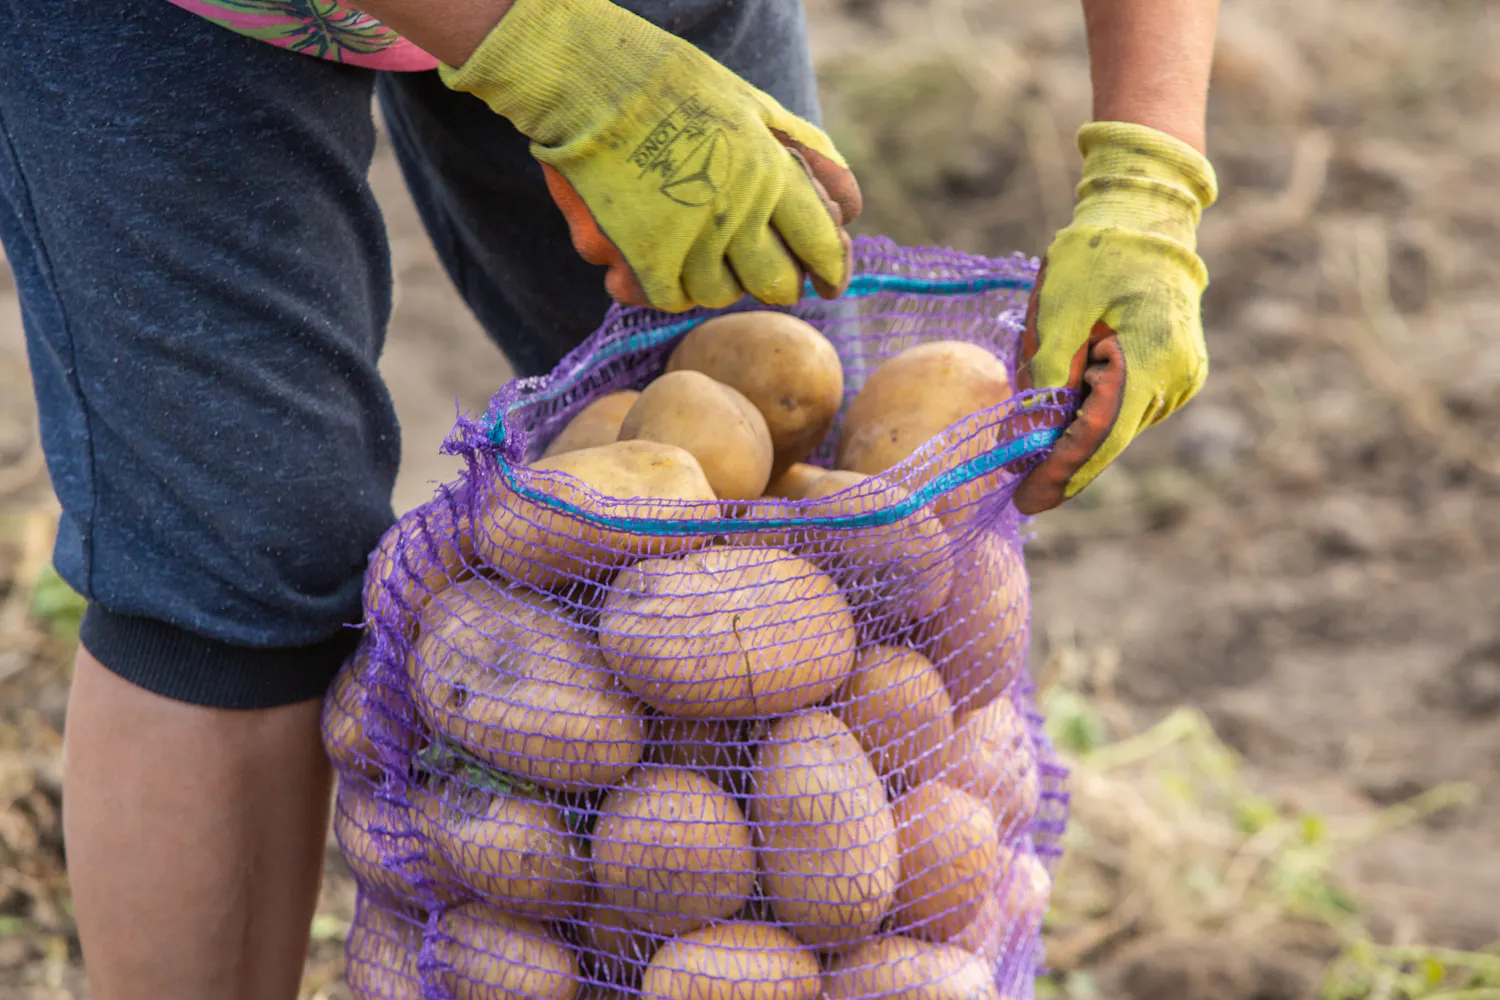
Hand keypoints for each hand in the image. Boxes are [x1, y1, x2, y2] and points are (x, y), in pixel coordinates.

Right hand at [437, 0, 861, 312]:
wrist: (587, 81)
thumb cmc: (675, 88)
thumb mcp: (756, 107)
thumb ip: (808, 159)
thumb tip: (848, 210)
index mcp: (770, 170)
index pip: (821, 243)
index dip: (831, 266)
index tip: (828, 278)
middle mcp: (735, 212)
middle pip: (777, 285)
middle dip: (774, 277)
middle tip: (758, 261)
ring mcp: (687, 242)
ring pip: (722, 295)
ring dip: (717, 277)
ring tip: (698, 240)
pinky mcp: (642, 262)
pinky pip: (672, 299)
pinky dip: (670, 283)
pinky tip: (660, 250)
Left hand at [1012, 121, 1218, 514]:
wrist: (1146, 218)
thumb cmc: (1096, 255)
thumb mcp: (1056, 311)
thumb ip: (1043, 378)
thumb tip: (1024, 440)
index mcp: (1150, 363)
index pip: (1098, 439)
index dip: (1058, 474)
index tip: (1024, 501)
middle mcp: (1174, 381)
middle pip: (1107, 442)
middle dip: (1059, 463)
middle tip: (1014, 484)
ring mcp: (1181, 381)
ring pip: (1114, 428)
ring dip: (1072, 433)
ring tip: (1035, 416)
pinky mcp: (1176, 376)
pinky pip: (1125, 409)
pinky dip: (1091, 414)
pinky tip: (1066, 394)